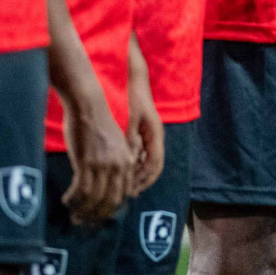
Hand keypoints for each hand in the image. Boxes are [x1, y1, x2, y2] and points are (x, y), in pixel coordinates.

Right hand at [60, 88, 134, 223]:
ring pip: (94, 198)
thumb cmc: (98, 124)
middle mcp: (119, 165)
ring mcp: (103, 164)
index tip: (98, 215)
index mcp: (128, 161)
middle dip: (96, 215)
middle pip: (110, 201)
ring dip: (82, 209)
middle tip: (83, 221)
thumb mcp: (114, 146)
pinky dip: (73, 199)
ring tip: (73, 213)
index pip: (123, 195)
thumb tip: (104, 187)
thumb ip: (113, 165)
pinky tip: (66, 200)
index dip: (110, 209)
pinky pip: (81, 189)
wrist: (88, 106)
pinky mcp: (87, 162)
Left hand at [125, 66, 164, 194]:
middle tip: (128, 194)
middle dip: (142, 180)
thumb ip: (132, 137)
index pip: (155, 163)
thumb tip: (130, 158)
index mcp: (155, 134)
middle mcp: (155, 137)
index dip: (145, 178)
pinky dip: (133, 164)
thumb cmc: (135, 98)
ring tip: (123, 186)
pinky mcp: (142, 134)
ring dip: (137, 174)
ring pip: (146, 161)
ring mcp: (149, 136)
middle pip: (152, 165)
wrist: (136, 82)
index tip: (132, 190)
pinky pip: (140, 154)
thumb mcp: (133, 117)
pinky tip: (120, 170)